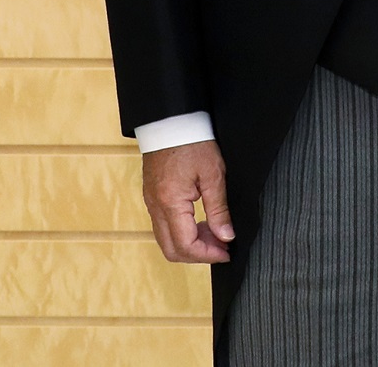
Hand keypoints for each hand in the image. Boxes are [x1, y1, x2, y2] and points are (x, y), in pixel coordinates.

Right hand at [141, 139, 234, 263]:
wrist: (171, 122)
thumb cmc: (193, 142)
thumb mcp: (213, 174)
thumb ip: (218, 209)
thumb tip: (227, 236)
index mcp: (170, 203)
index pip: (186, 245)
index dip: (208, 255)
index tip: (227, 253)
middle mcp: (155, 208)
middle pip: (172, 250)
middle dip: (198, 255)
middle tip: (222, 247)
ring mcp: (150, 204)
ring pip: (166, 240)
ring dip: (190, 244)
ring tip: (216, 234)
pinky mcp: (152, 198)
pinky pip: (163, 227)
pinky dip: (182, 232)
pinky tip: (201, 222)